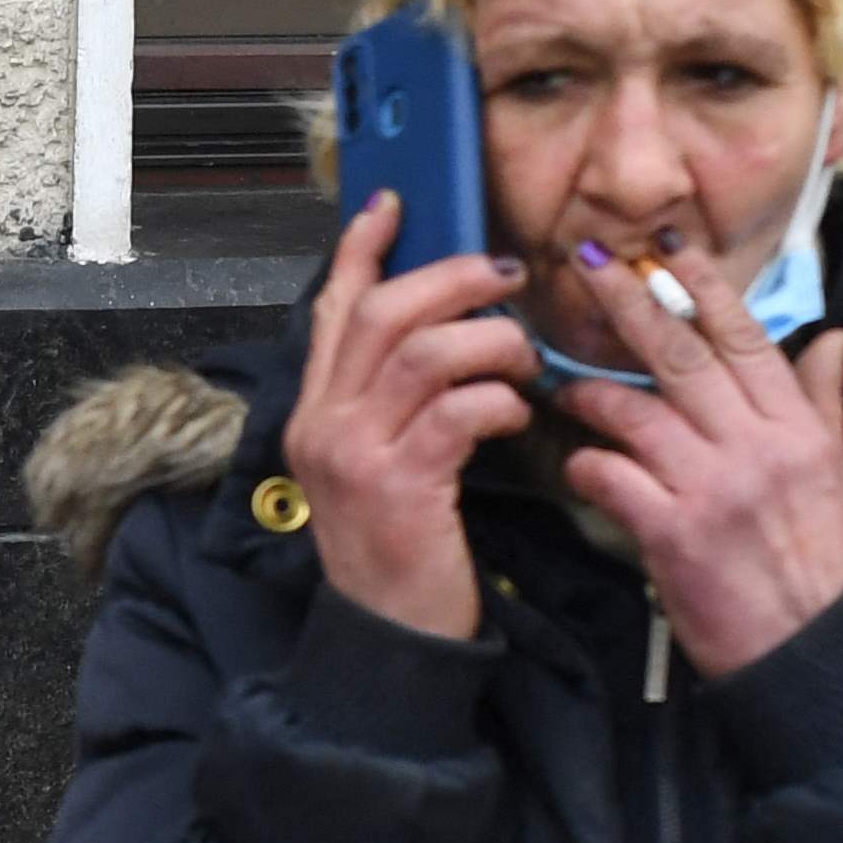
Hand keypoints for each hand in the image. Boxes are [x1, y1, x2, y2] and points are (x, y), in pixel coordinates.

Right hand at [282, 191, 538, 640]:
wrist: (391, 637)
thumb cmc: (403, 549)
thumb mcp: (381, 464)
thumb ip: (397, 401)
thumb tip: (451, 332)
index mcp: (316, 411)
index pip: (332, 308)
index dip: (363, 250)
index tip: (394, 204)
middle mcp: (322, 424)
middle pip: (380, 314)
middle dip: (451, 279)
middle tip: (506, 275)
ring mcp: (354, 454)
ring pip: (420, 353)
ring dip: (488, 339)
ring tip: (526, 354)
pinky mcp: (398, 487)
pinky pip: (455, 411)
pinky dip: (496, 399)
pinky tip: (517, 413)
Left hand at [546, 242, 842, 676]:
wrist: (812, 651)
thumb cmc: (820, 563)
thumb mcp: (836, 475)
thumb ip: (823, 403)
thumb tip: (832, 338)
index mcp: (796, 428)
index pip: (744, 337)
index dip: (701, 286)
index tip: (665, 244)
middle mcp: (757, 446)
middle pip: (681, 356)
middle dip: (630, 302)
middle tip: (586, 261)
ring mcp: (713, 487)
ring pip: (635, 412)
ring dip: (589, 393)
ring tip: (561, 386)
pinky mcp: (672, 532)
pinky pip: (611, 477)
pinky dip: (585, 465)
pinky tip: (576, 467)